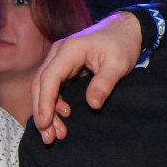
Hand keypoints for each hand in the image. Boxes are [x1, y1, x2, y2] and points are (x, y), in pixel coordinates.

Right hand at [30, 11, 143, 143]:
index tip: (45, 123)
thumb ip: (104, 83)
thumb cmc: (122, 43)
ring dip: (47, 110)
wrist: (125, 28)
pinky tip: (62, 117)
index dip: (45, 102)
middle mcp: (58, 53)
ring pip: (44, 87)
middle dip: (41, 111)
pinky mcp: (64, 67)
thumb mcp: (118, 64)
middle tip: (48, 137)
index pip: (50, 77)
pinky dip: (53, 104)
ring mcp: (59, 59)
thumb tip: (93, 105)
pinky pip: (52, 86)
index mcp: (70, 50)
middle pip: (40, 84)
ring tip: (55, 134)